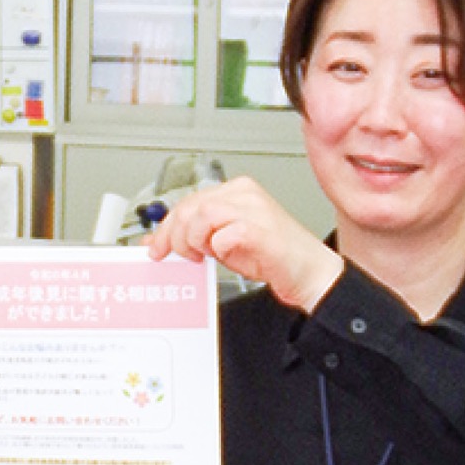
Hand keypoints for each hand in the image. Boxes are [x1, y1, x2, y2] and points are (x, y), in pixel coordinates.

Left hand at [148, 177, 343, 311]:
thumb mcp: (223, 245)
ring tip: (203, 256)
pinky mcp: (261, 229)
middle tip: (178, 255)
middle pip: (191, 205)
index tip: (156, 246)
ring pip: (202, 214)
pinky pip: (224, 234)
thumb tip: (156, 241)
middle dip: (175, 235)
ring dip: (194, 240)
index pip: (189, 200)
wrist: (308, 273)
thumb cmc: (271, 257)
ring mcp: (254, 209)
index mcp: (237, 191)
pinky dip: (218, 247)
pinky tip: (224, 255)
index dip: (167, 225)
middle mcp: (245, 194)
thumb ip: (194, 238)